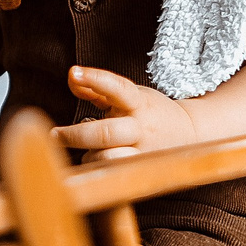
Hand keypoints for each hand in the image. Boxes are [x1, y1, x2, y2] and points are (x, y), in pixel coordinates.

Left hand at [56, 65, 200, 160]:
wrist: (190, 135)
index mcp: (140, 103)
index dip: (96, 79)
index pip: (118, 88)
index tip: (73, 72)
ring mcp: (143, 153)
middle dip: (75, 135)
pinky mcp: (141, 171)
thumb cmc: (149, 113)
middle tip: (55, 134)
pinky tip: (96, 160)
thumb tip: (71, 77)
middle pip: (105, 133)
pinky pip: (111, 173)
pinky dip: (96, 167)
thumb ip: (98, 88)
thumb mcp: (129, 95)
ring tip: (86, 149)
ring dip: (88, 154)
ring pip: (106, 158)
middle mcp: (142, 129)